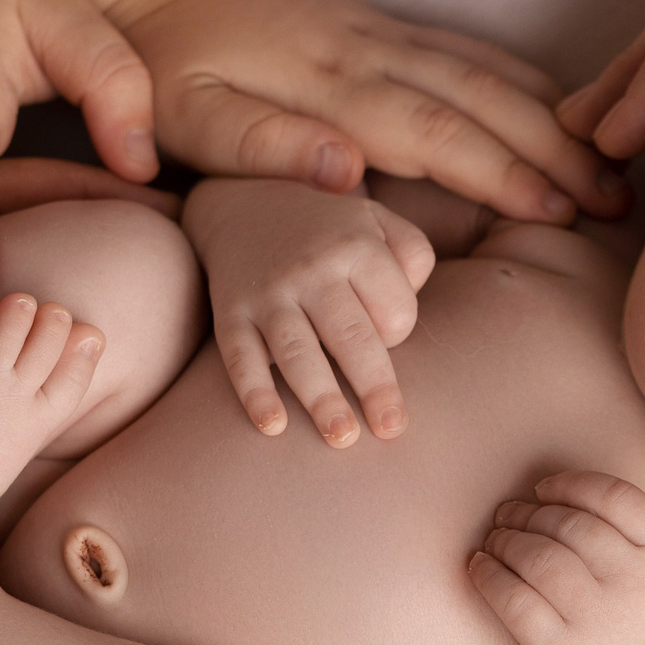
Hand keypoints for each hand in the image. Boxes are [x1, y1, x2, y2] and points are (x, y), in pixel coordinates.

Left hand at [110, 0, 623, 223]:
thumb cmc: (161, 56)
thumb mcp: (189, 115)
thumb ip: (264, 145)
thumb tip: (349, 169)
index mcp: (333, 86)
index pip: (438, 134)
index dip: (505, 174)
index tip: (562, 211)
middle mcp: (372, 53)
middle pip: (486, 102)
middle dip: (559, 151)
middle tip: (621, 200)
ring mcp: (381, 33)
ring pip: (489, 72)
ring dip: (555, 117)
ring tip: (613, 163)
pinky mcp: (377, 25)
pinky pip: (469, 51)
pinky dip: (523, 79)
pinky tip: (558, 106)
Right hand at [181, 178, 434, 444]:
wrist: (243, 206)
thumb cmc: (329, 230)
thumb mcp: (378, 220)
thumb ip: (414, 254)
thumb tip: (409, 310)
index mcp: (357, 246)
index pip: (394, 311)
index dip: (399, 334)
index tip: (386, 338)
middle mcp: (311, 269)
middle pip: (352, 336)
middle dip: (374, 386)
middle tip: (390, 430)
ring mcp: (268, 293)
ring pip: (298, 352)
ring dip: (321, 398)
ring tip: (342, 438)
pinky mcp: (230, 313)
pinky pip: (240, 358)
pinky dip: (255, 392)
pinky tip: (273, 426)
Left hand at [467, 472, 644, 644]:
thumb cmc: (636, 627)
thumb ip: (632, 535)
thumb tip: (551, 490)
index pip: (618, 497)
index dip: (572, 483)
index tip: (543, 489)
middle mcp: (639, 587)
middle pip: (570, 523)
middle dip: (528, 513)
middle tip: (507, 516)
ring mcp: (600, 622)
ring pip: (538, 556)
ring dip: (505, 540)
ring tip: (494, 541)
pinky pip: (513, 599)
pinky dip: (488, 576)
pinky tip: (479, 568)